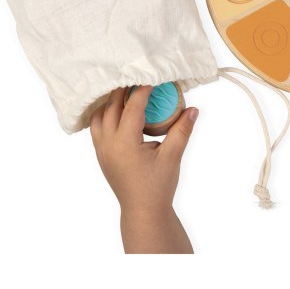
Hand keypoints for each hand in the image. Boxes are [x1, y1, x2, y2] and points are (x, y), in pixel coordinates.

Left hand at [90, 86, 197, 252]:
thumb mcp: (172, 157)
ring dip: (110, 102)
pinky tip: (117, 111)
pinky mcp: (101, 155)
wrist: (143, 211)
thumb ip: (181, 131)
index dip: (142, 89)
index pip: (132, 107)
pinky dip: (105, 115)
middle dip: (123, 90)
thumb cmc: (158, 186)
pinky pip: (96, 128)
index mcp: (125, 143)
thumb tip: (193, 109)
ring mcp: (101, 150)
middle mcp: (108, 144)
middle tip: (138, 78)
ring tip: (125, 92)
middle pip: (111, 106)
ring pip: (98, 116)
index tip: (152, 77)